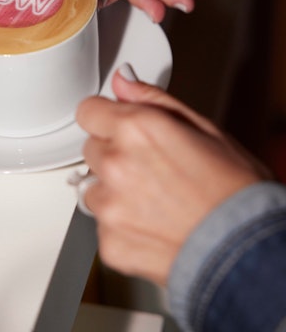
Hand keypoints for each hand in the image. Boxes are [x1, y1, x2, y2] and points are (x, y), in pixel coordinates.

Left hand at [76, 66, 270, 285]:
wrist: (244, 251)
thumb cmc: (235, 191)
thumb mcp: (204, 129)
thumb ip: (153, 100)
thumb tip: (123, 80)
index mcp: (136, 129)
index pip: (87, 110)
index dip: (105, 117)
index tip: (116, 126)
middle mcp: (116, 164)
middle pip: (91, 148)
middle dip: (113, 153)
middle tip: (150, 167)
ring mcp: (110, 206)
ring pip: (93, 188)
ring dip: (113, 191)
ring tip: (153, 199)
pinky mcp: (109, 241)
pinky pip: (102, 224)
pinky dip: (121, 225)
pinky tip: (153, 224)